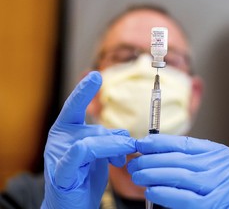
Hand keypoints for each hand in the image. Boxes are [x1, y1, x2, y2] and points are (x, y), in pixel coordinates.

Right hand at [41, 71, 135, 208]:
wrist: (72, 206)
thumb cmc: (85, 177)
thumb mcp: (100, 154)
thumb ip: (109, 140)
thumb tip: (126, 136)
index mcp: (67, 130)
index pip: (74, 106)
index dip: (84, 91)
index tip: (95, 75)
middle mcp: (60, 138)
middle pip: (96, 128)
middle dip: (117, 140)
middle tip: (128, 149)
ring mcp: (58, 154)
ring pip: (93, 139)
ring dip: (114, 148)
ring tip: (122, 159)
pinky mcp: (61, 173)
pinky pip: (79, 154)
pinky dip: (97, 150)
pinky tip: (113, 159)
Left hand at [128, 134, 228, 208]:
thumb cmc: (215, 193)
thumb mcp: (205, 170)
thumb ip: (185, 161)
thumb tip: (151, 152)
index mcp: (220, 153)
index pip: (184, 143)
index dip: (160, 142)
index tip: (141, 144)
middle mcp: (223, 166)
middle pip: (179, 158)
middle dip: (151, 160)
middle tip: (134, 164)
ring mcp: (221, 185)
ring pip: (178, 175)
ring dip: (152, 175)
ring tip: (137, 176)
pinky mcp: (214, 205)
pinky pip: (183, 197)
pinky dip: (164, 194)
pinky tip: (150, 191)